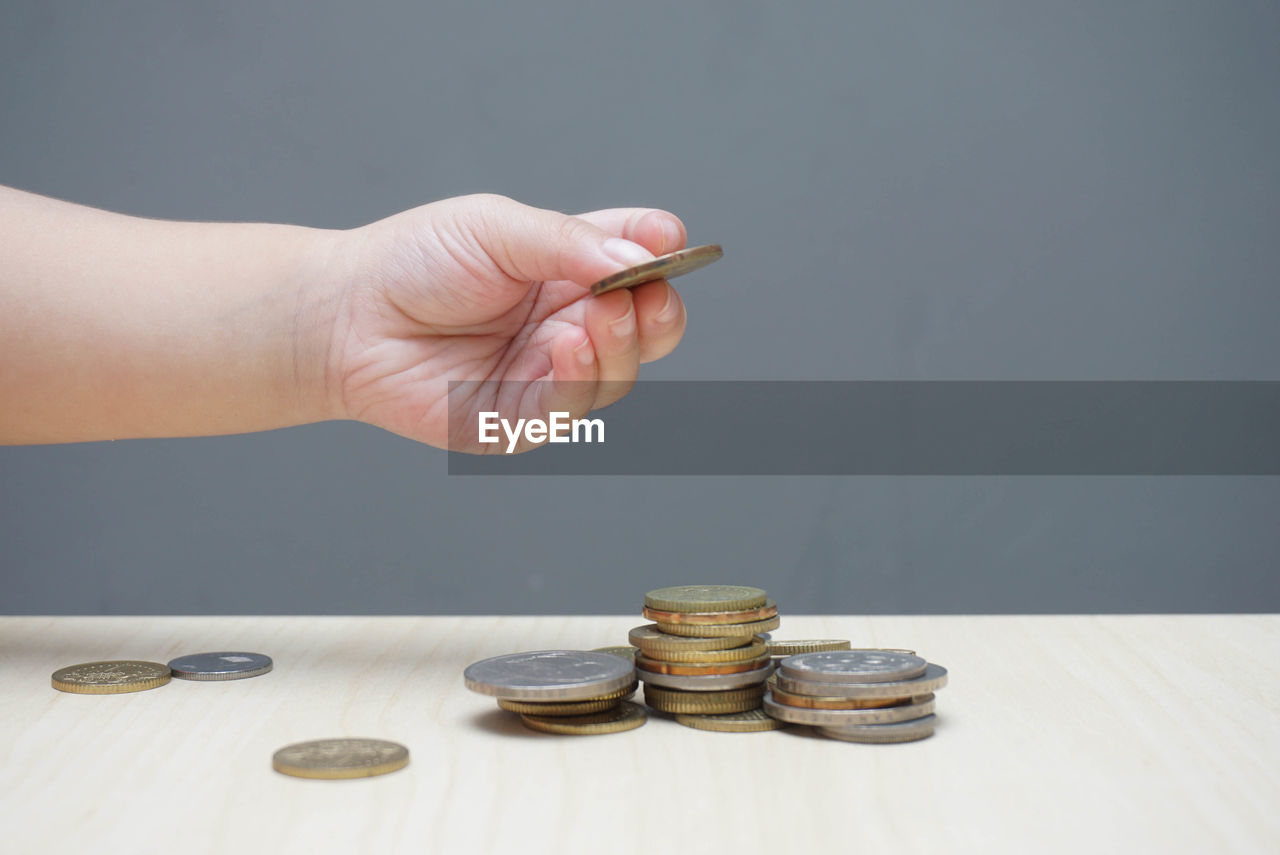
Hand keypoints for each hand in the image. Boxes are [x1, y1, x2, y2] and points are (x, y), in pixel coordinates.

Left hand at [323, 194, 688, 451]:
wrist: (346, 318)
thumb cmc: (413, 262)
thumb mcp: (496, 227)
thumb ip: (570, 242)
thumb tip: (642, 258)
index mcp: (566, 270)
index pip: (636, 262)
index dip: (662, 255)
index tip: (673, 242)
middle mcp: (566, 323)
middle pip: (646, 329)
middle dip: (659, 312)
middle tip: (645, 292)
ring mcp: (546, 374)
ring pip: (618, 374)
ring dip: (619, 344)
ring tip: (596, 314)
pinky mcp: (519, 420)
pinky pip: (571, 410)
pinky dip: (581, 379)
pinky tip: (569, 346)